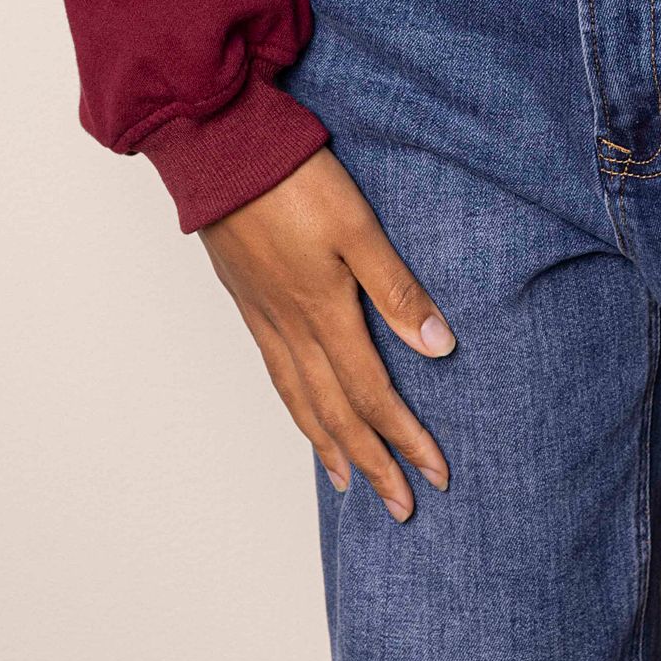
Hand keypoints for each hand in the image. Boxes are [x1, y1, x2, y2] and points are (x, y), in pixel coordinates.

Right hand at [202, 144, 454, 520]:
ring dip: (331, 446)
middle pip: (338, 414)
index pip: (374, 395)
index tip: (435, 474)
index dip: (405, 438)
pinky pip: (277, 376)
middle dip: (373, 464)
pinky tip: (305, 413)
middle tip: (402, 508)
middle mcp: (292, 329)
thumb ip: (397, 289)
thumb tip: (440, 348)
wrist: (220, 152)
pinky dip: (297, 410)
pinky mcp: (249, 303)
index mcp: (324, 313)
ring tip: (350, 482)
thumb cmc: (294, 180)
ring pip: (301, 402)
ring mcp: (265, 319)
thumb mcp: (359, 227)